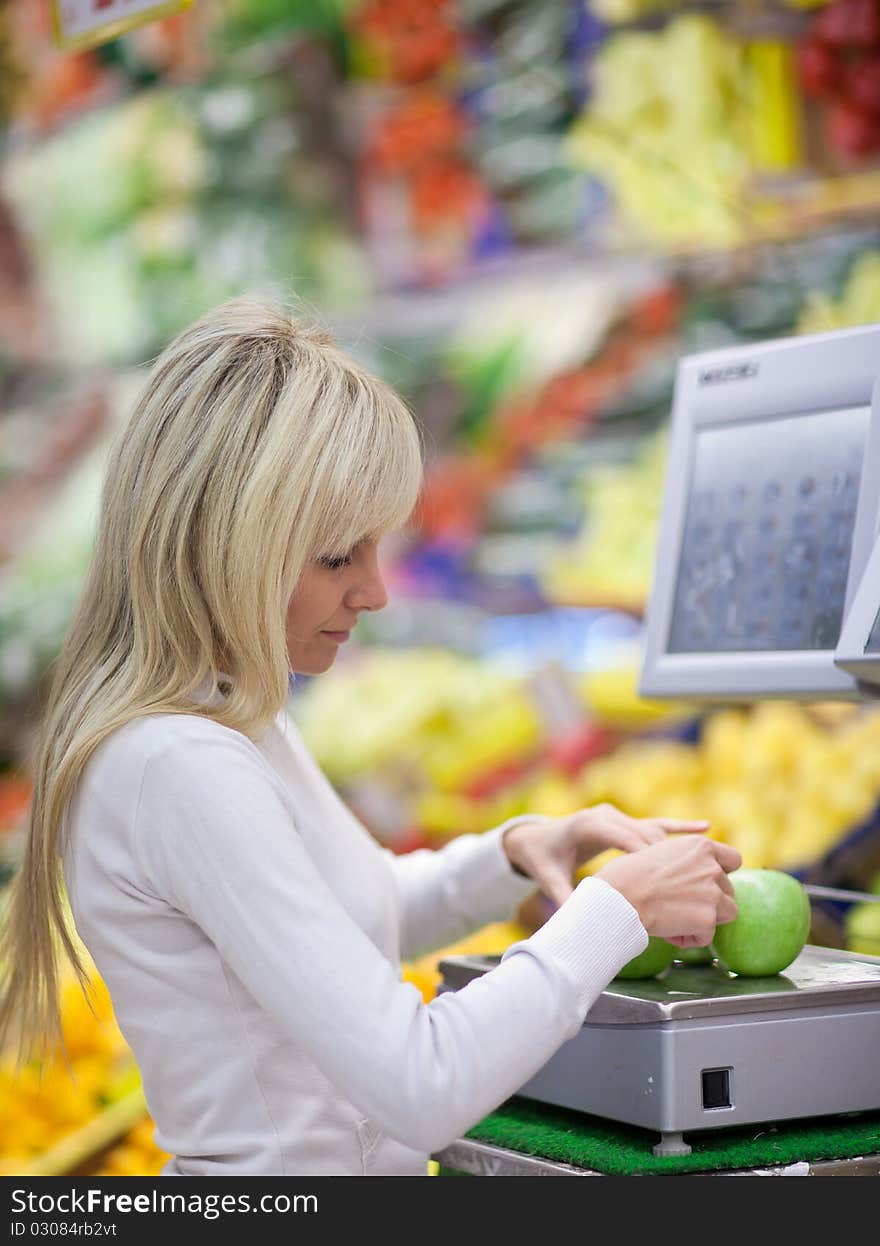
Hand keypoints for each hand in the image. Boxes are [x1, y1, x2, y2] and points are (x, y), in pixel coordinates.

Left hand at [501, 803, 711, 908]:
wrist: (536, 837)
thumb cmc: (543, 859)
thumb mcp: (549, 878)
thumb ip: (563, 897)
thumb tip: (576, 919)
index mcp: (588, 825)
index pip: (624, 838)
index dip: (646, 856)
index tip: (666, 877)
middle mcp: (607, 815)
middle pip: (644, 834)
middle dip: (667, 855)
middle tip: (693, 878)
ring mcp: (618, 817)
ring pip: (654, 830)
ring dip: (677, 847)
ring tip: (704, 864)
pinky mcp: (626, 822)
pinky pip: (657, 825)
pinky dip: (681, 828)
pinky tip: (706, 828)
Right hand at [597, 835, 740, 945]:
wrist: (619, 896)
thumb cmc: (627, 875)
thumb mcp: (660, 852)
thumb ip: (684, 861)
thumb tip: (690, 876)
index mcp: (700, 845)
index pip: (733, 859)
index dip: (723, 873)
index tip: (710, 883)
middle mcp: (711, 866)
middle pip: (728, 889)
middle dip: (709, 900)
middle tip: (680, 906)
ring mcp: (712, 892)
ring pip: (727, 912)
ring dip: (706, 919)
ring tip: (678, 920)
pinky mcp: (708, 918)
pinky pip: (708, 935)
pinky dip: (690, 938)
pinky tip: (670, 932)